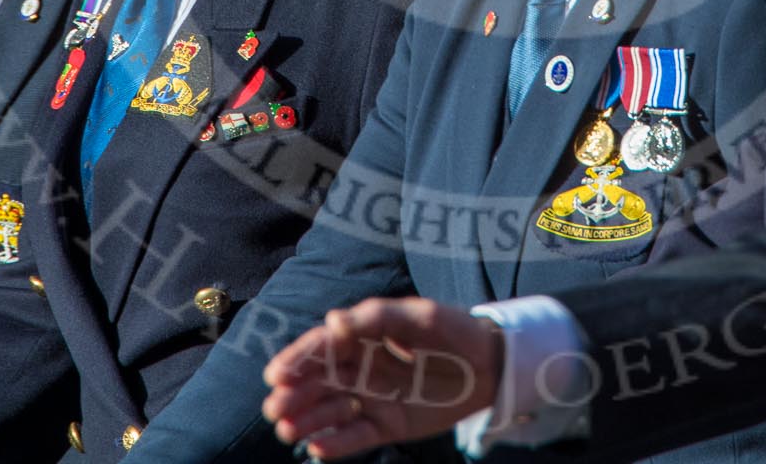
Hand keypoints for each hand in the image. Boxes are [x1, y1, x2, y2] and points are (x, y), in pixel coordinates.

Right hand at [263, 297, 504, 458]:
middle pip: (318, 384)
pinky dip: (336, 445)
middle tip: (275, 409)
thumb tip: (332, 322)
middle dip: (294, 396)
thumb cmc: (451, 330)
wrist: (489, 364)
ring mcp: (371, 399)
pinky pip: (356, 437)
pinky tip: (318, 449)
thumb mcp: (419, 316)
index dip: (296, 360)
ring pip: (331, 412)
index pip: (321, 348)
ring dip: (307, 421)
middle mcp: (359, 369)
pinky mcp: (387, 426)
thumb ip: (377, 318)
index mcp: (361, 337)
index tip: (276, 375)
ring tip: (288, 431)